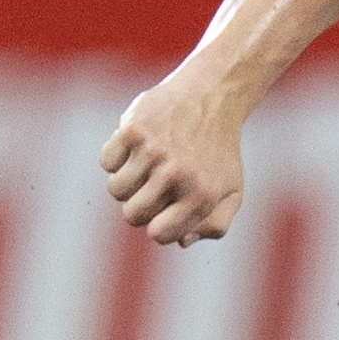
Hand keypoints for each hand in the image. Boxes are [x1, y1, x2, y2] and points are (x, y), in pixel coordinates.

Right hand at [102, 75, 246, 246]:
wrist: (210, 98)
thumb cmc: (218, 152)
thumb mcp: (231, 191)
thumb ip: (214, 225)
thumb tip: (181, 241)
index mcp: (201, 195)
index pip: (159, 234)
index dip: (158, 227)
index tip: (164, 213)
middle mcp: (176, 175)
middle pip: (132, 215)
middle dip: (140, 207)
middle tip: (155, 187)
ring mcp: (152, 151)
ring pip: (116, 190)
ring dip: (128, 182)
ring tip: (148, 165)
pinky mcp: (133, 129)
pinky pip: (107, 162)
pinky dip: (117, 157)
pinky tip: (139, 146)